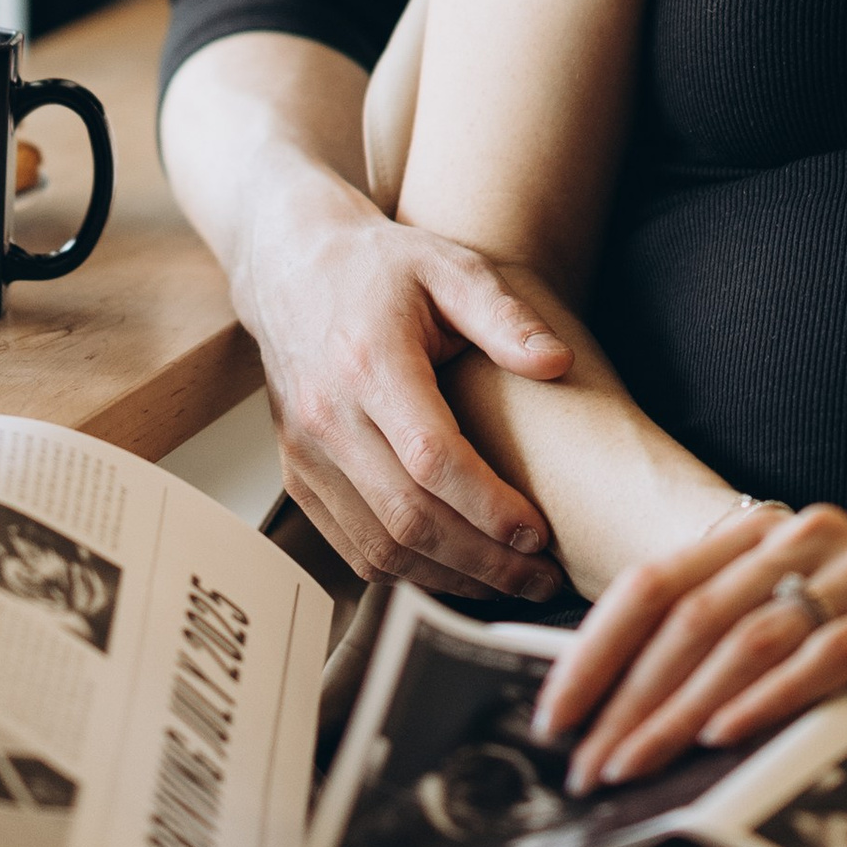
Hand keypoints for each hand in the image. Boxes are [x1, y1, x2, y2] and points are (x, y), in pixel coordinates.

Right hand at [250, 159, 571, 602]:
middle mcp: (327, 416)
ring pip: (378, 546)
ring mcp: (305, 452)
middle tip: (543, 577)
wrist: (289, 265)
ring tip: (509, 581)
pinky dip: (406, 570)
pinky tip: (455, 568)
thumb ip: (502, 315)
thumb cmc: (379, 267)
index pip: (431, 460)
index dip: (488, 508)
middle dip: (483, 561)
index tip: (539, 534)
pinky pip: (351, 545)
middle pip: (407, 518)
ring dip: (448, 578)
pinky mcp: (297, 474)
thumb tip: (557, 362)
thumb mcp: (448, 266)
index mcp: (368, 363)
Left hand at [538, 502, 846, 789]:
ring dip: (683, 708)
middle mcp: (804, 538)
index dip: (595, 650)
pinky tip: (728, 736)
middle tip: (588, 769)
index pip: (653, 584)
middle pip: (691, 616)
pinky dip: (770, 697)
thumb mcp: (781, 656)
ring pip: (750, 637)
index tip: (551, 719)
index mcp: (758, 539)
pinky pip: (828, 653)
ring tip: (639, 766)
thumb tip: (599, 721)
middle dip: (630, 699)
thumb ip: (710, 664)